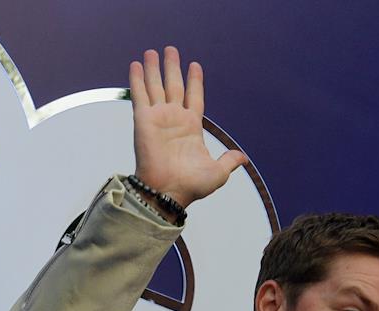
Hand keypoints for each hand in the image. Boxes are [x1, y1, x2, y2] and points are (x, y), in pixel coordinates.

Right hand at [128, 46, 248, 207]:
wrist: (168, 192)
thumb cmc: (190, 186)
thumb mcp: (218, 173)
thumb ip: (229, 161)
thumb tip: (242, 158)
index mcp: (191, 129)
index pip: (194, 97)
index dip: (195, 81)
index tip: (194, 66)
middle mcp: (173, 120)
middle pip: (173, 86)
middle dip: (172, 68)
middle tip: (170, 50)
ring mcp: (158, 118)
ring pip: (155, 86)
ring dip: (153, 69)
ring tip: (152, 52)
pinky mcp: (143, 120)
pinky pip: (140, 95)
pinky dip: (138, 79)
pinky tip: (136, 65)